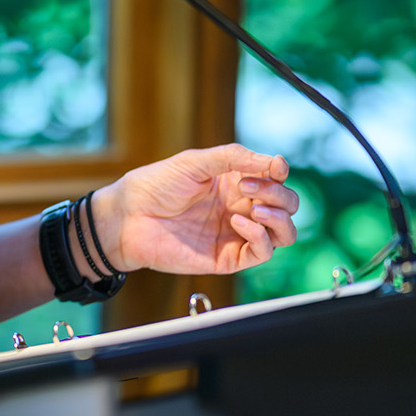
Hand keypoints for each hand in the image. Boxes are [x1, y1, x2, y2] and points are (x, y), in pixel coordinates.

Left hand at [97, 145, 298, 276]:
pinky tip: (240, 221)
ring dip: (279, 218)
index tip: (274, 167)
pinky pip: (262, 252)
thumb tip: (274, 162)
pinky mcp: (228, 258)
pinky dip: (260, 236)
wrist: (128, 217)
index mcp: (235, 183)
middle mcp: (241, 207)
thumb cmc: (156, 186)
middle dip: (280, 194)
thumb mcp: (195, 162)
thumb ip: (234, 158)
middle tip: (249, 187)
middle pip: (287, 206)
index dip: (280, 172)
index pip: (277, 179)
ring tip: (255, 208)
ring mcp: (236, 234)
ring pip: (284, 233)